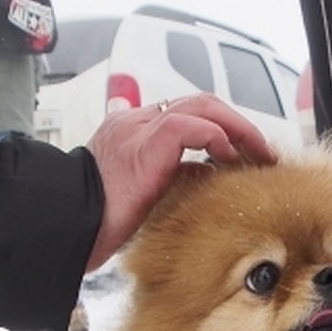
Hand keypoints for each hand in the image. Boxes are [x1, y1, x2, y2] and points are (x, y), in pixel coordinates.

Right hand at [83, 93, 277, 270]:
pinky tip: (229, 157)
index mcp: (132, 133)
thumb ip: (175, 178)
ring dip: (236, 127)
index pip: (187, 115)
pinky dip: (216, 138)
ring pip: (200, 106)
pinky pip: (189, 126)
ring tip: (257, 151)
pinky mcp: (144, 145)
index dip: (222, 128)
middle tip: (262, 149)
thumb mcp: (147, 196)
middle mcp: (134, 123)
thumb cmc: (100, 222)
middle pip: (199, 103)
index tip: (246, 152)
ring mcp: (138, 130)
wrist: (69, 227)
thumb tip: (209, 175)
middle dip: (237, 123)